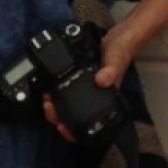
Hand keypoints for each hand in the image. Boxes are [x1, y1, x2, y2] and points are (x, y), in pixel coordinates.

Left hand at [41, 25, 133, 143]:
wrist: (119, 37)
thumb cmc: (121, 51)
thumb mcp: (116, 60)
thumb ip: (111, 70)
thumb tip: (101, 81)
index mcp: (103, 100)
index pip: (88, 124)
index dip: (72, 130)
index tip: (60, 126)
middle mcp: (93, 97)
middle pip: (73, 117)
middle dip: (57, 116)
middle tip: (48, 106)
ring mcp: (86, 89)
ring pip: (67, 107)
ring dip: (55, 107)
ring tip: (46, 99)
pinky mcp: (79, 79)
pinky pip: (66, 92)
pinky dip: (56, 94)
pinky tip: (48, 89)